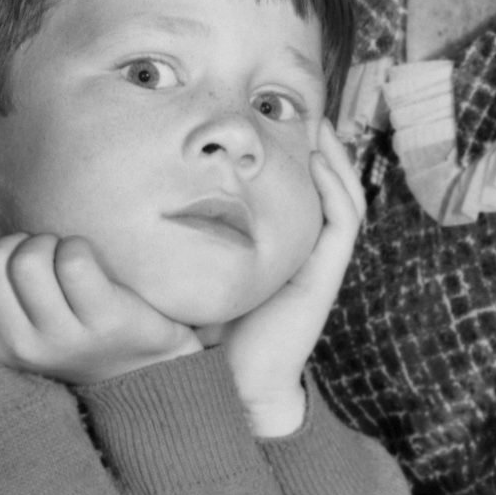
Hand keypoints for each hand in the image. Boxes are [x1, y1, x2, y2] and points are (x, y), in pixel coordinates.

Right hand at [0, 230, 203, 385]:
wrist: (143, 365)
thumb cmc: (71, 329)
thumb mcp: (17, 319)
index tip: (12, 262)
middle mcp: (22, 344)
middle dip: (19, 243)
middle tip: (45, 261)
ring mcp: (63, 335)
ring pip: (31, 256)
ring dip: (51, 244)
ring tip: (66, 264)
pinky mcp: (104, 318)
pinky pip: (74, 258)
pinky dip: (80, 247)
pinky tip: (91, 267)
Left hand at [218, 121, 364, 437]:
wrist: (232, 384)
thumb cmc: (210, 330)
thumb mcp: (202, 269)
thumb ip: (192, 237)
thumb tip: (148, 194)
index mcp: (287, 251)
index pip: (309, 193)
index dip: (307, 157)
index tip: (284, 120)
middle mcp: (310, 254)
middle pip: (335, 189)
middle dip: (327, 148)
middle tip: (309, 110)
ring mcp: (321, 265)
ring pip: (346, 200)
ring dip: (337, 160)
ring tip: (320, 126)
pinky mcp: (323, 276)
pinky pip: (342, 223)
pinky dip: (335, 189)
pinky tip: (316, 162)